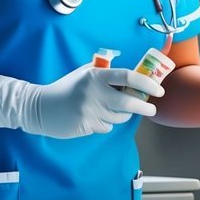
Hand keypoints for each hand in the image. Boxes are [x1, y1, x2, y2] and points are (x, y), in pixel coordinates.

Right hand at [0, 65, 163, 138]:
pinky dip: (105, 124)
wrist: (41, 107)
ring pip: (119, 117)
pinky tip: (93, 117)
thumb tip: (131, 76)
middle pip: (129, 102)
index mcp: (96, 75)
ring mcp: (91, 110)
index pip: (127, 77)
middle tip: (151, 108)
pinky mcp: (86, 125)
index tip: (158, 89)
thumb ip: (104, 72)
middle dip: (144, 107)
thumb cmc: (65, 88)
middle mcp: (95, 92)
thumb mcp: (83, 73)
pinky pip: (106, 127)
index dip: (146, 83)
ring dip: (122, 115)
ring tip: (112, 110)